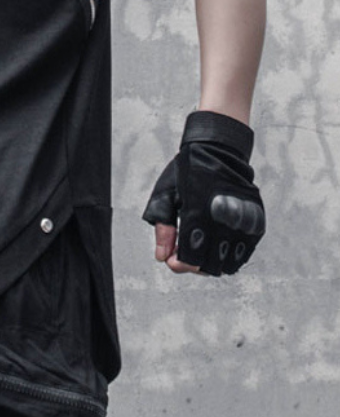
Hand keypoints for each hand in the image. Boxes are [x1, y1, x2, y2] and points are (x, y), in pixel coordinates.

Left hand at [142, 111, 265, 276]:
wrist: (219, 150)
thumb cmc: (188, 172)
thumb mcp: (166, 195)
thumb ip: (163, 227)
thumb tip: (161, 257)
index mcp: (198, 215)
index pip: (192, 259)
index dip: (180, 265)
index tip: (172, 259)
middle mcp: (223, 223)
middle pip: (211, 267)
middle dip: (194, 266)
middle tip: (185, 253)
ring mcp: (242, 224)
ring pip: (229, 265)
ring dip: (213, 263)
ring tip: (202, 248)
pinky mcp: (255, 224)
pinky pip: (244, 254)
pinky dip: (230, 256)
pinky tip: (217, 244)